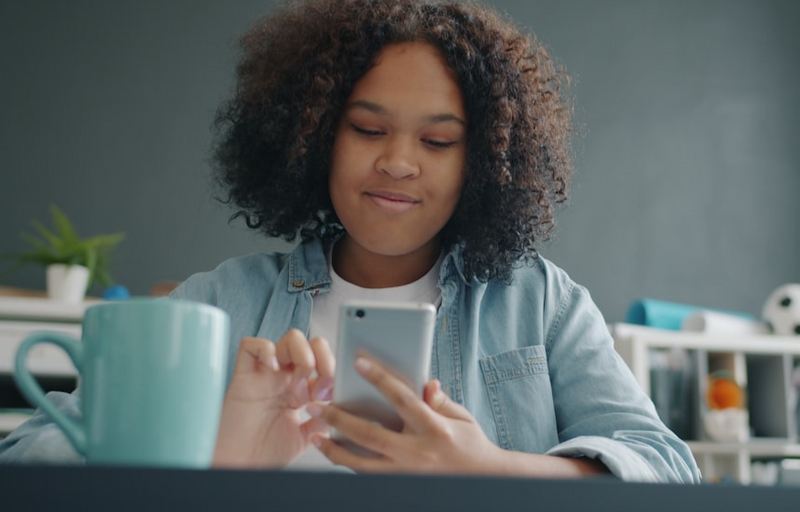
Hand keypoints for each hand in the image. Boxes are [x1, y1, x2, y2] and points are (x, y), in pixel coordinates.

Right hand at [212, 329, 334, 467]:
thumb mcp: (305, 437)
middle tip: (317, 388)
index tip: (332, 394)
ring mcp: (265, 374)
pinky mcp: (243, 376)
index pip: (323, 360)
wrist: (240, 466)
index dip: (332, 370)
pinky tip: (273, 369)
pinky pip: (252, 345)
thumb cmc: (265, 452)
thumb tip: (339, 404)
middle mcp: (285, 377)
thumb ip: (323, 419)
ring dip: (301, 356)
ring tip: (297, 386)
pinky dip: (266, 350)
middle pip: (311, 342)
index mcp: (301, 388)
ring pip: (290, 338)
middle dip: (322, 359)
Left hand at [307, 355, 504, 473]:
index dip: (380, 379)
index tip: (359, 362)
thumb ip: (440, 400)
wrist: (482, 481)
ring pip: (362, 463)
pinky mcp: (400, 484)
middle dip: (339, 419)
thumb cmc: (471, 444)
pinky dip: (349, 464)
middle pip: (370, 435)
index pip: (402, 399)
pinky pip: (368, 474)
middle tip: (315, 405)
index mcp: (434, 429)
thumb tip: (426, 383)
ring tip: (316, 436)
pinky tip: (334, 452)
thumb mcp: (462, 417)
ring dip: (335, 450)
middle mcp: (417, 453)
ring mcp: (406, 473)